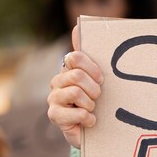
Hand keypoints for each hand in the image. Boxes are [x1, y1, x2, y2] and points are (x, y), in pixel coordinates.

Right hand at [47, 26, 102, 147]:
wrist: (94, 130)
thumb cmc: (98, 101)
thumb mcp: (98, 78)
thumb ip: (89, 54)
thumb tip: (77, 26)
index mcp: (67, 69)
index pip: (74, 57)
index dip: (92, 68)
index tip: (102, 79)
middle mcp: (57, 82)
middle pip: (77, 75)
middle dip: (94, 89)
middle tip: (98, 97)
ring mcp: (54, 99)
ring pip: (75, 92)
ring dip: (91, 103)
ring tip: (92, 109)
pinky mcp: (55, 116)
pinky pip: (76, 112)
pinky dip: (88, 118)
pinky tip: (90, 121)